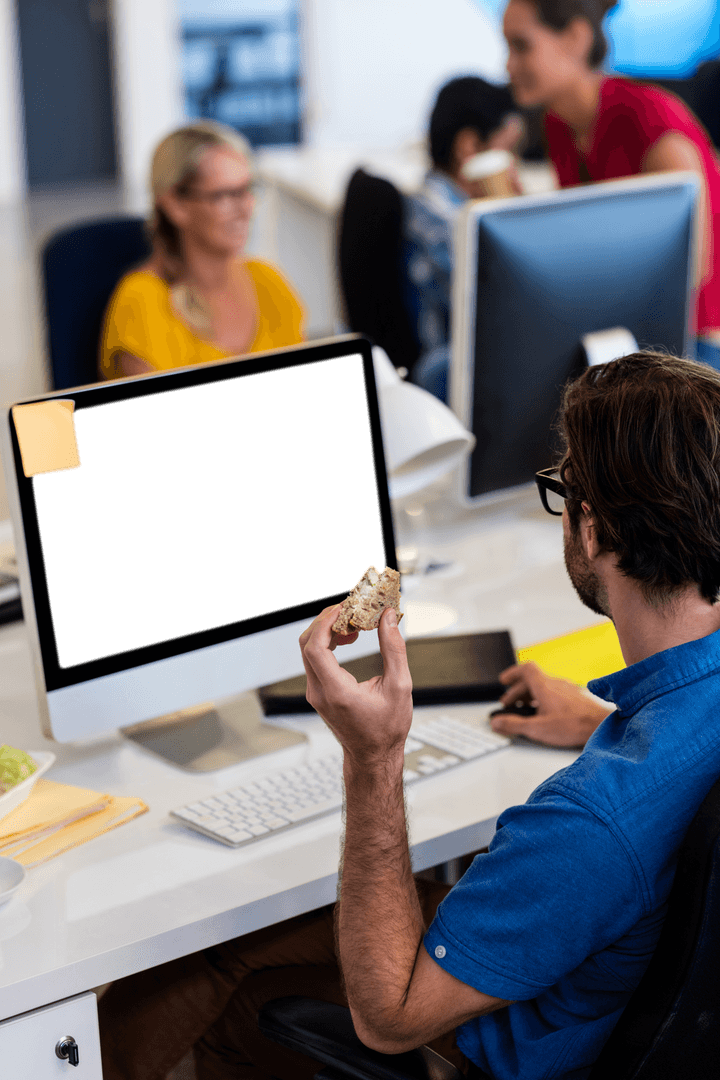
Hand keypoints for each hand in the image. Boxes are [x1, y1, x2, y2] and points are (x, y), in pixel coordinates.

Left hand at [299, 606, 412, 765]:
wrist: (373, 756)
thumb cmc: (386, 729)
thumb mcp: (400, 687)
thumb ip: (394, 649)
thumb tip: (387, 618)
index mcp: (336, 692)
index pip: (315, 648)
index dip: (325, 622)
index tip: (343, 607)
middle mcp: (319, 692)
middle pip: (307, 644)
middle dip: (326, 621)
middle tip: (350, 610)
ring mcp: (315, 693)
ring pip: (309, 650)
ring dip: (327, 631)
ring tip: (354, 624)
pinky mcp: (318, 692)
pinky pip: (314, 660)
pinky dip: (328, 643)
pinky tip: (348, 639)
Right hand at [490, 662, 609, 747]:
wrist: (601, 726)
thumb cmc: (574, 725)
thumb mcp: (537, 728)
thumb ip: (514, 725)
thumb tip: (496, 722)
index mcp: (544, 686)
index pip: (525, 669)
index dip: (512, 673)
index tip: (504, 681)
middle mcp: (555, 684)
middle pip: (531, 680)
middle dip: (517, 691)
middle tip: (508, 703)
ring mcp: (567, 690)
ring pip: (543, 686)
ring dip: (530, 695)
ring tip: (524, 708)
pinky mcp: (575, 698)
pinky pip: (554, 693)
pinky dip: (543, 699)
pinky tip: (544, 713)